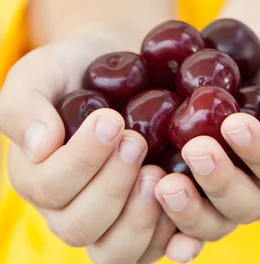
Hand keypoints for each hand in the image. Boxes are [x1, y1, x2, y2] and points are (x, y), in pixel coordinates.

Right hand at [0, 36, 203, 263]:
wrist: (116, 64)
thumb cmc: (73, 68)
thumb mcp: (39, 73)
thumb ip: (24, 107)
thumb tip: (40, 146)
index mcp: (36, 175)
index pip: (50, 188)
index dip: (81, 160)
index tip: (111, 120)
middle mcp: (68, 208)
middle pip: (81, 226)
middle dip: (111, 185)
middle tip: (137, 141)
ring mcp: (108, 219)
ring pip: (114, 251)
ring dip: (138, 219)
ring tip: (159, 172)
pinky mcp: (145, 218)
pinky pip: (153, 249)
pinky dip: (171, 239)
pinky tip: (185, 209)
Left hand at [154, 23, 259, 240]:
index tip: (235, 123)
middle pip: (244, 203)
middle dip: (219, 181)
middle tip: (195, 148)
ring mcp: (229, 186)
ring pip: (212, 216)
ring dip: (188, 207)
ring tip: (162, 181)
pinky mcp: (196, 177)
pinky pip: (184, 207)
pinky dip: (166, 218)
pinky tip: (147, 200)